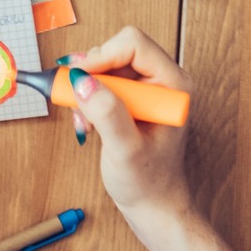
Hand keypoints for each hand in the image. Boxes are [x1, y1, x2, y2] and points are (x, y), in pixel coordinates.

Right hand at [61, 27, 195, 228]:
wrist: (153, 205)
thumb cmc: (149, 182)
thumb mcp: (125, 150)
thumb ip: (107, 113)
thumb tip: (82, 81)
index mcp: (173, 85)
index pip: (133, 45)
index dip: (101, 56)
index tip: (76, 77)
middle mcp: (162, 81)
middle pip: (116, 51)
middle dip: (91, 76)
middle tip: (77, 103)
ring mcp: (147, 89)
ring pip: (104, 66)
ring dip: (86, 90)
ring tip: (85, 121)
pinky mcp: (132, 98)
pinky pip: (101, 82)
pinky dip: (86, 99)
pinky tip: (87, 124)